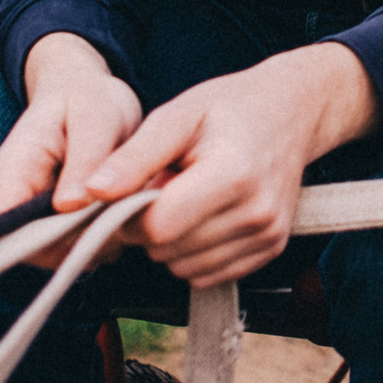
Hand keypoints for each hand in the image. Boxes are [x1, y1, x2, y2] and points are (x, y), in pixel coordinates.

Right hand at [0, 33, 144, 263]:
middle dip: (78, 243)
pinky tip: (126, 216)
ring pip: (58, 252)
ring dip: (95, 242)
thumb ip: (85, 158)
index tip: (90, 228)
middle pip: (33, 248)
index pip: (4, 227)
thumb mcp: (96, 117)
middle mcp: (16, 198)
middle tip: (122, 218)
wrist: (89, 93)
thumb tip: (69, 206)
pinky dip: (102, 238)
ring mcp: (36, 213)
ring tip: (128, 212)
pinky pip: (76, 244)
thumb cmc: (89, 98)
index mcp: (12, 170)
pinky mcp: (59, 221)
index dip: (42, 240)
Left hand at [83, 41, 379, 286]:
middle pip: (169, 252)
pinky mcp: (271, 248)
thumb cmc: (230, 107)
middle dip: (150, 226)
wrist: (294, 110)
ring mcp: (268, 235)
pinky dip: (194, 253)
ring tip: (186, 197)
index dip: (130, 214)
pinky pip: (209, 275)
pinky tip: (203, 215)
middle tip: (162, 185)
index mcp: (233, 174)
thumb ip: (134, 157)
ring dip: (171, 242)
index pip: (158, 227)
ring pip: (184, 269)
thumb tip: (89, 194)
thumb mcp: (178, 114)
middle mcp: (257, 213)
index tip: (133, 188)